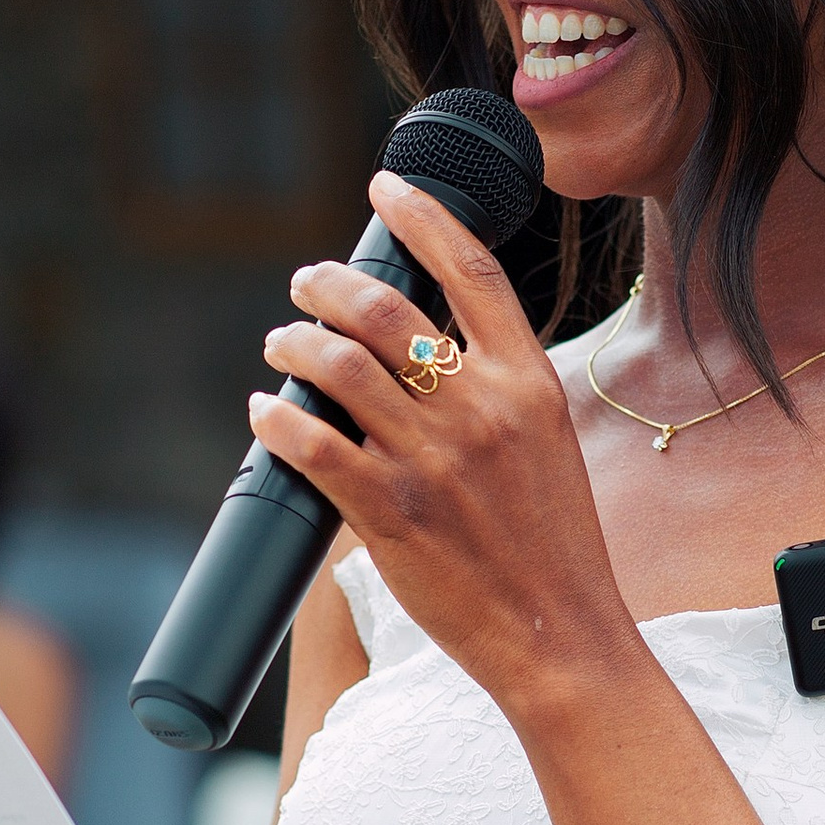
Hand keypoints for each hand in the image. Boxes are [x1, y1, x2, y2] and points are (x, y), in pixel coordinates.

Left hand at [256, 172, 636, 716]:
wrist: (560, 636)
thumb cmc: (551, 545)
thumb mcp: (546, 444)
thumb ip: (495, 390)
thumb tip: (422, 348)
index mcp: (528, 382)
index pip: (470, 270)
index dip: (420, 217)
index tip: (383, 188)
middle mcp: (481, 409)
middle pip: (384, 308)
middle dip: (327, 284)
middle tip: (304, 283)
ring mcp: (433, 461)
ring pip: (336, 367)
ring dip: (293, 344)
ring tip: (280, 344)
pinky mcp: (390, 514)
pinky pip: (311, 444)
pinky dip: (276, 419)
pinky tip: (265, 412)